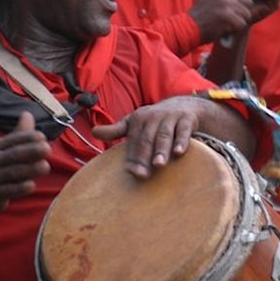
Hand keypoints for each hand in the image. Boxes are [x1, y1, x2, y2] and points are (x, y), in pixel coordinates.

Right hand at [0, 112, 50, 214]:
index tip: (42, 137)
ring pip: (13, 172)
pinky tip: (31, 185)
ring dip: (30, 169)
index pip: (13, 139)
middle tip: (47, 149)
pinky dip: (20, 188)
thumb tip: (27, 113)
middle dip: (31, 151)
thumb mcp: (4, 149)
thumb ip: (19, 133)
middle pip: (14, 154)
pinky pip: (9, 190)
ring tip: (45, 167)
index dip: (28, 137)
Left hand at [92, 96, 216, 178]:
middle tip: (143, 175)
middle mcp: (153, 117)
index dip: (133, 158)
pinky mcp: (186, 119)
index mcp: (138, 119)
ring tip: (159, 165)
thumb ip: (116, 130)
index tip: (132, 173)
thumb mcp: (134, 122)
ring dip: (161, 150)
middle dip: (144, 157)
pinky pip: (183, 131)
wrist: (183, 105)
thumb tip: (93, 132)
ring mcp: (170, 117)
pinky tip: (179, 152)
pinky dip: (182, 141)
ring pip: (164, 135)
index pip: (134, 142)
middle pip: (147, 140)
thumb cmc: (155, 119)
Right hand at [189, 0, 254, 41]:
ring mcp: (225, 2)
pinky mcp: (226, 15)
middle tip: (232, 15)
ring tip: (229, 22)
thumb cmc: (202, 11)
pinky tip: (227, 27)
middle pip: (248, 0)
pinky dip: (236, 28)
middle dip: (243, 10)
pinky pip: (242, 23)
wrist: (190, 26)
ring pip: (246, 13)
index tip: (238, 2)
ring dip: (240, 20)